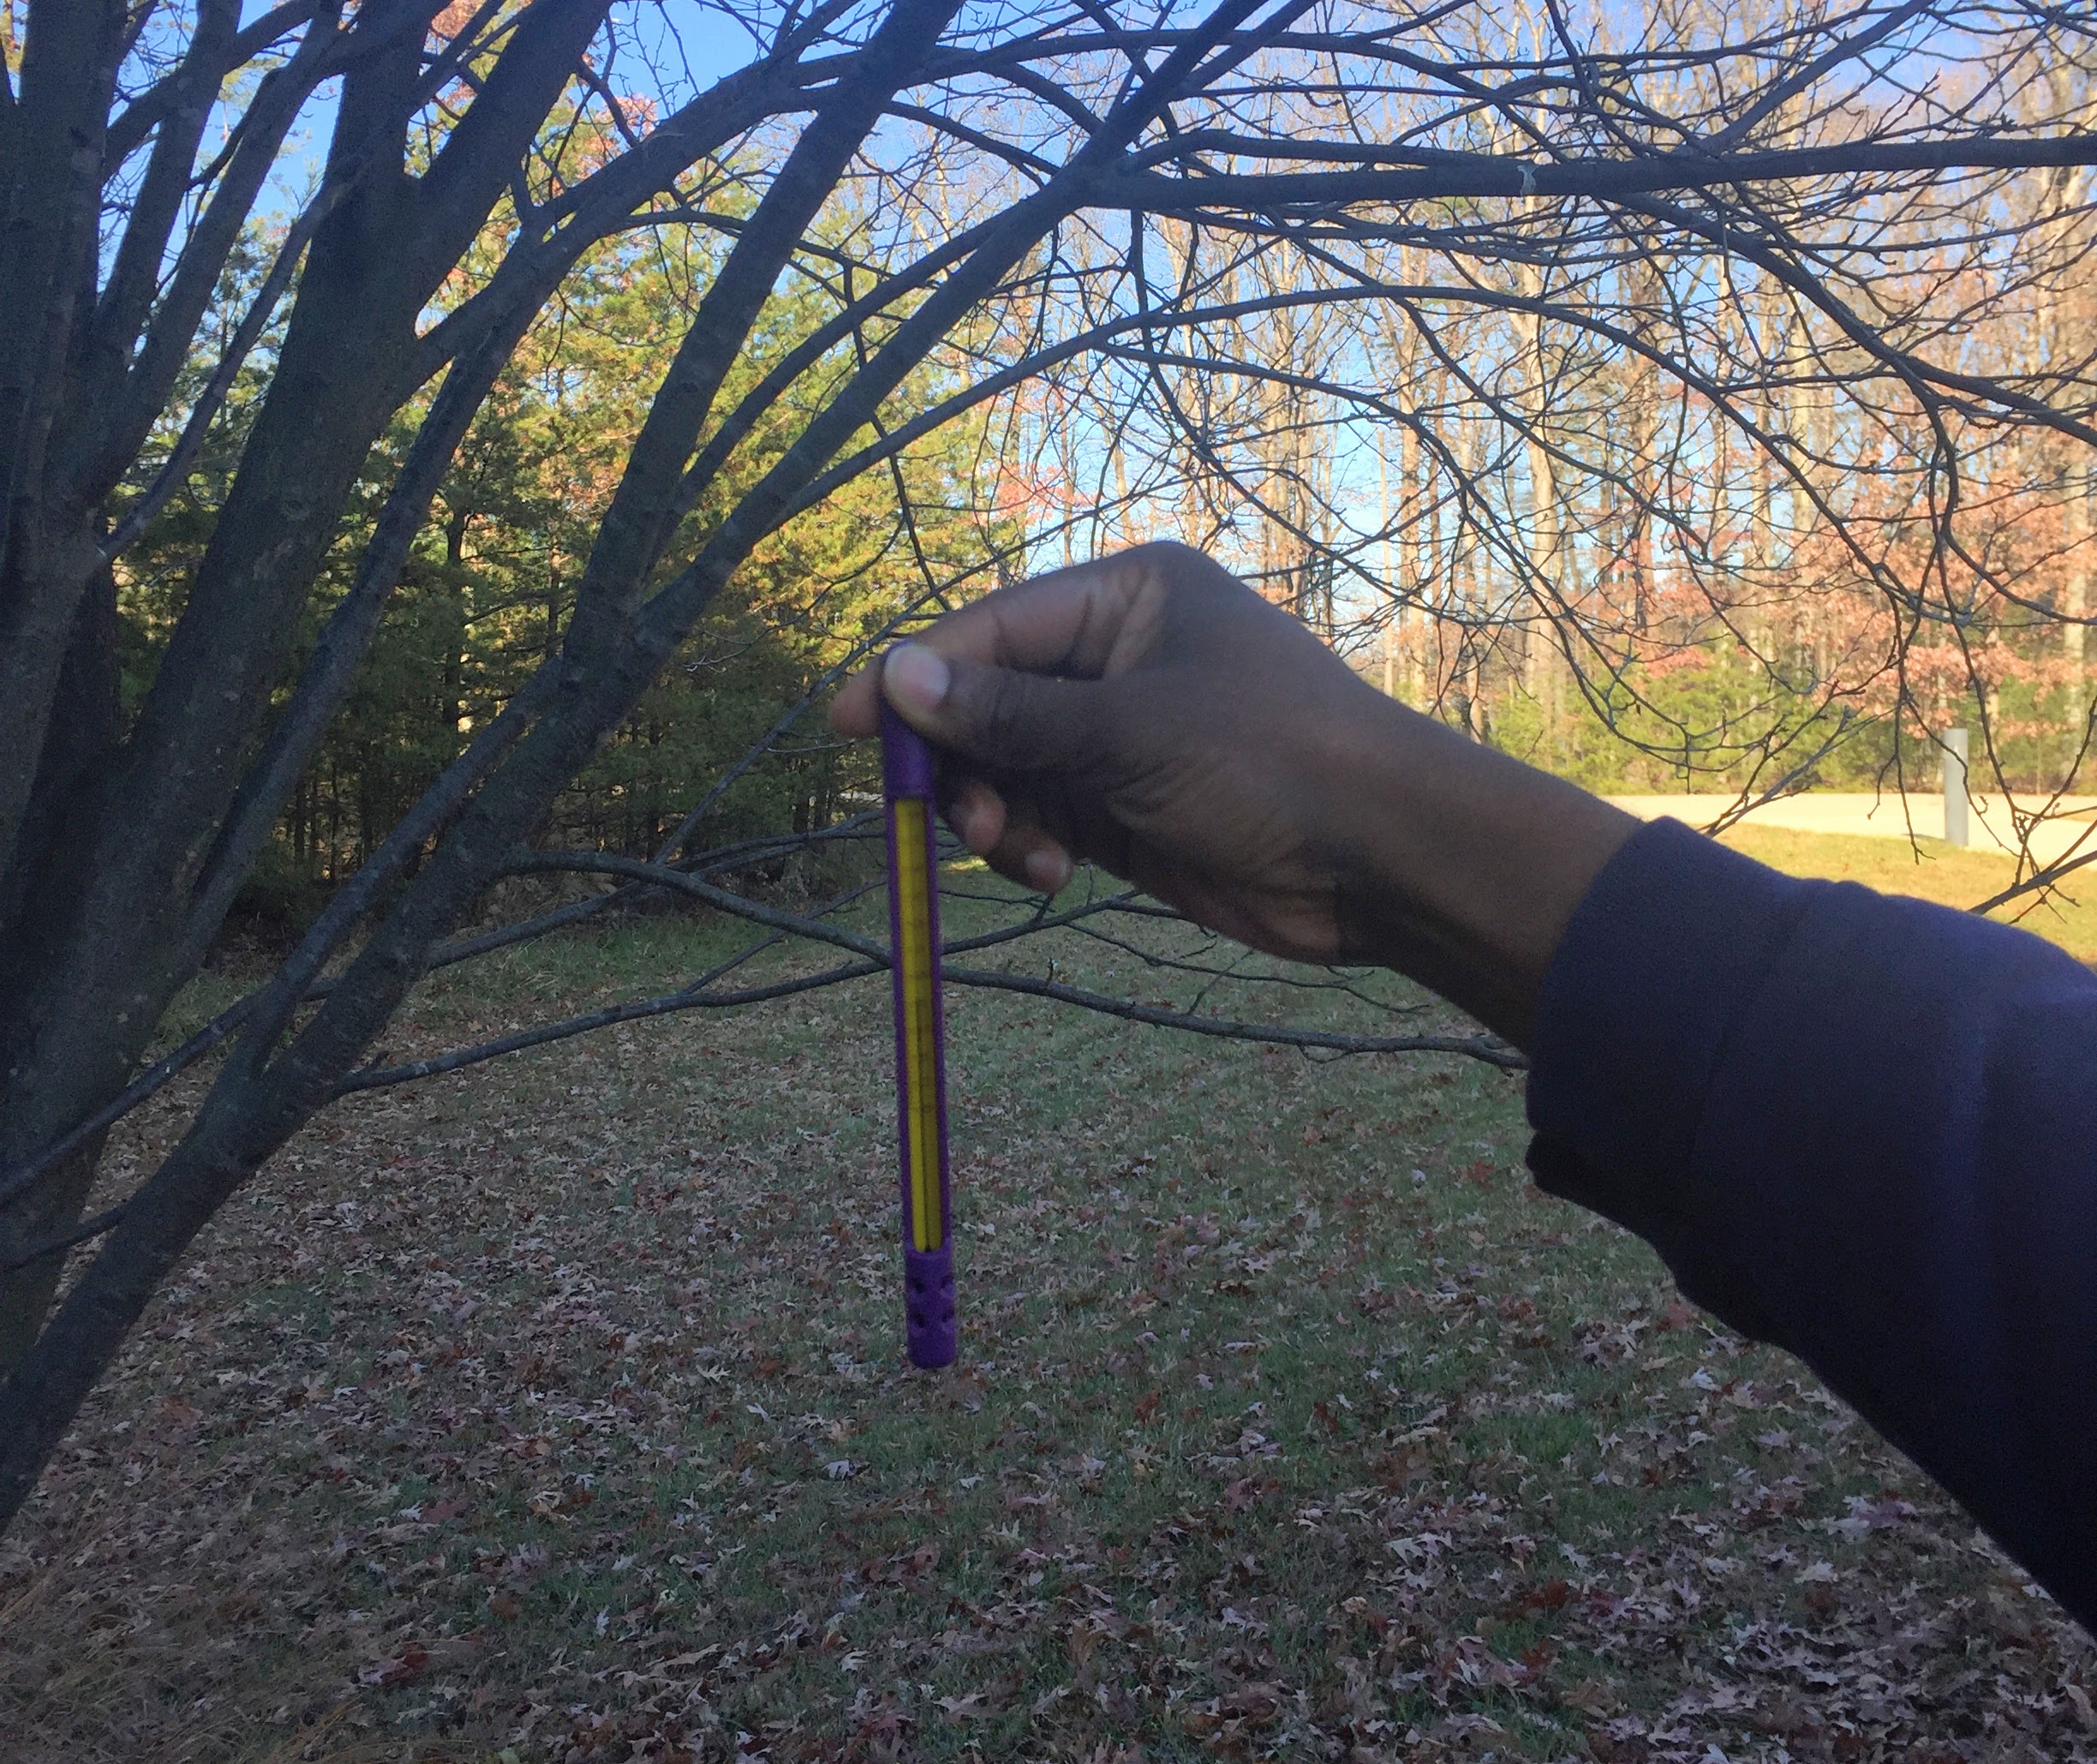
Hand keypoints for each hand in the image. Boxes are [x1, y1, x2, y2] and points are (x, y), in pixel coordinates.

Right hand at [830, 542, 1634, 1044]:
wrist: (1379, 856)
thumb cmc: (1266, 761)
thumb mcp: (1126, 732)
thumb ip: (1008, 714)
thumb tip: (894, 680)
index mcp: (1128, 595)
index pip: (993, 628)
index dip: (915, 677)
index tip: (845, 725)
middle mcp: (1120, 655)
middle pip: (990, 700)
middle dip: (959, 761)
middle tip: (933, 817)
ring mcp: (1123, 735)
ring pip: (1010, 767)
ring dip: (996, 813)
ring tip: (1020, 853)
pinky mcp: (1130, 807)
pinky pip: (1045, 816)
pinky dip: (1032, 845)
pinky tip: (1051, 873)